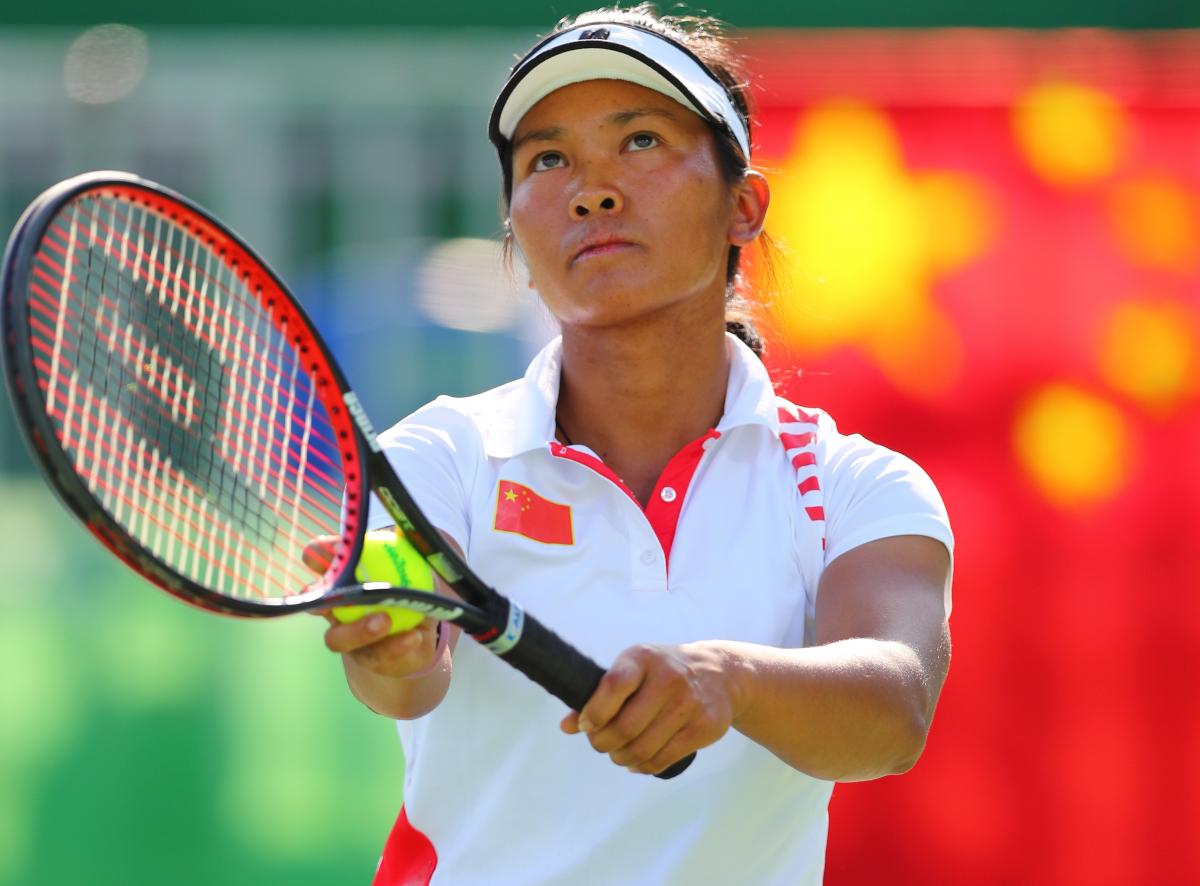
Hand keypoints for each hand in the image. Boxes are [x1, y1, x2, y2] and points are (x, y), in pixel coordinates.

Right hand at [301, 533, 440, 679]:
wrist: (416, 636)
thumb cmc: (404, 592)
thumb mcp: (405, 570)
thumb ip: (400, 550)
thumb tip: (402, 525)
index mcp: (339, 588)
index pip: (321, 570)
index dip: (316, 564)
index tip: (317, 554)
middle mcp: (336, 615)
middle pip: (319, 609)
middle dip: (324, 603)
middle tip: (342, 592)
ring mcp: (350, 643)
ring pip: (343, 641)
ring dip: (361, 630)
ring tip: (385, 620)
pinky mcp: (371, 663)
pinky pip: (380, 657)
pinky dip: (397, 646)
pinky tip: (415, 636)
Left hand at [561, 642, 743, 774]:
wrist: (719, 672)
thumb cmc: (663, 671)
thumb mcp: (633, 669)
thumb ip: (600, 695)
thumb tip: (567, 726)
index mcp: (643, 658)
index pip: (612, 686)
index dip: (593, 713)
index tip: (587, 725)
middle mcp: (668, 678)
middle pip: (625, 728)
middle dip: (603, 744)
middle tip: (601, 744)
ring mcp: (689, 703)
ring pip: (642, 749)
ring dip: (622, 758)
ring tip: (619, 754)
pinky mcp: (705, 727)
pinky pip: (663, 759)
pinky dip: (643, 767)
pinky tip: (638, 761)